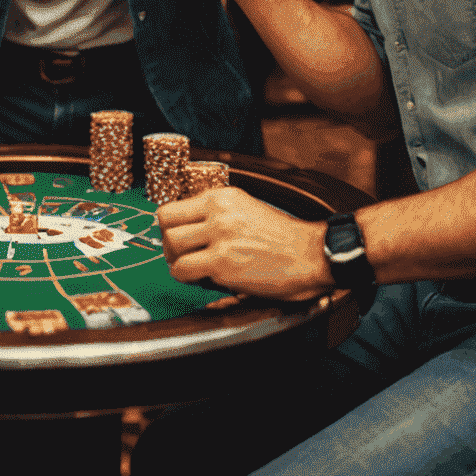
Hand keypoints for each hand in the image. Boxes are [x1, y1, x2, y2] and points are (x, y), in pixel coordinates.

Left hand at [158, 188, 329, 300]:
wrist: (310, 254)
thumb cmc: (281, 238)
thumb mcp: (246, 209)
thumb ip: (217, 214)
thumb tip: (188, 228)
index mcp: (222, 197)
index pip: (173, 206)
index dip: (170, 226)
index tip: (177, 238)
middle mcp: (217, 211)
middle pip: (165, 223)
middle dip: (168, 243)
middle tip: (180, 255)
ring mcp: (219, 235)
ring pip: (171, 246)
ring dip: (176, 261)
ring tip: (190, 268)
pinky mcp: (223, 262)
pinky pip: (184, 269)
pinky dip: (185, 277)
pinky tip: (199, 279)